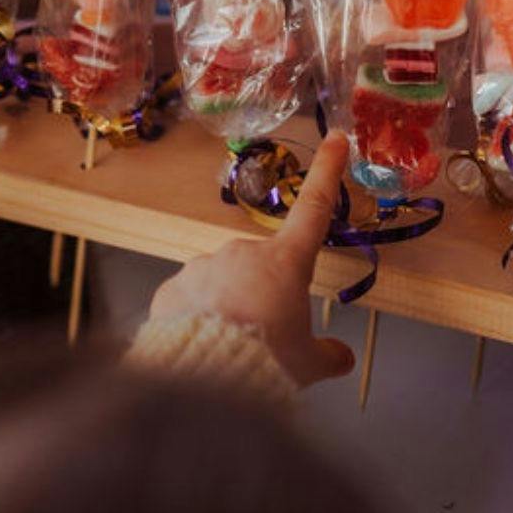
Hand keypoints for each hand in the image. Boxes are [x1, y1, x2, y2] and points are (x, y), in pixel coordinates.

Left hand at [148, 132, 355, 386]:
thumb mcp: (308, 364)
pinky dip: (196, 318)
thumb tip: (341, 357)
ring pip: (221, 283)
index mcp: (285, 262)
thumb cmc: (268, 361)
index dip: (327, 172)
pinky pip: (189, 300)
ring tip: (230, 345)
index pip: (314, 208)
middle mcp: (243, 253)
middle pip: (260, 268)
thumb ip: (327, 355)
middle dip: (262, 295)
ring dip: (228, 306)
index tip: (334, 138)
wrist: (206, 373)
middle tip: (264, 335)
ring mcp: (203, 266)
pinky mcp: (171, 288)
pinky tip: (201, 345)